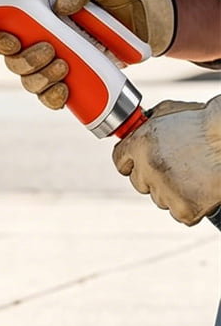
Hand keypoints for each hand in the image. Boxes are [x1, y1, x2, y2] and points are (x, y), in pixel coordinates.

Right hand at [0, 0, 175, 110]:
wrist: (146, 22)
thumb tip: (62, 5)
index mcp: (35, 17)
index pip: (3, 33)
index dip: (1, 42)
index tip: (14, 42)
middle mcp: (38, 42)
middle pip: (13, 61)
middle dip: (26, 62)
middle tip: (51, 52)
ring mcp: (52, 63)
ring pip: (29, 81)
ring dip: (41, 79)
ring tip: (65, 67)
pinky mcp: (70, 81)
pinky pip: (49, 98)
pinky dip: (53, 98)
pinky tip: (66, 91)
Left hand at [112, 97, 220, 224]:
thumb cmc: (205, 122)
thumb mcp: (168, 110)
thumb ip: (147, 123)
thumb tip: (136, 127)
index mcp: (139, 145)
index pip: (120, 162)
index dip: (132, 162)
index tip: (143, 162)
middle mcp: (147, 168)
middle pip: (139, 183)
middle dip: (154, 177)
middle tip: (179, 167)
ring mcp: (165, 190)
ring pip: (161, 199)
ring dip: (175, 192)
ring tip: (197, 174)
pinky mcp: (184, 209)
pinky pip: (181, 215)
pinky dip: (192, 207)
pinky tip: (203, 190)